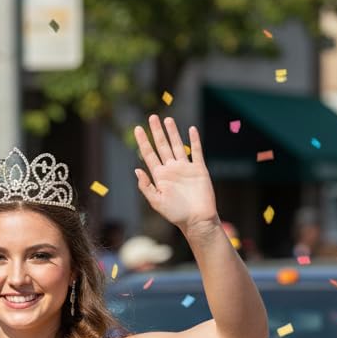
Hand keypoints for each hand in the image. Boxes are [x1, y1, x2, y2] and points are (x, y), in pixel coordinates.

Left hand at [134, 116, 217, 231]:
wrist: (197, 220)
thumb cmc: (175, 214)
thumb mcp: (156, 201)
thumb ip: (146, 186)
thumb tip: (137, 170)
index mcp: (159, 176)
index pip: (149, 154)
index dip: (143, 142)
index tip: (137, 129)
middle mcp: (171, 169)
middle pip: (162, 146)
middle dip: (157, 132)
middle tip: (152, 117)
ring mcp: (185, 168)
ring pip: (177, 146)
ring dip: (172, 133)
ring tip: (167, 119)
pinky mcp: (199, 169)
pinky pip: (196, 152)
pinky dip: (194, 141)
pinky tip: (191, 130)